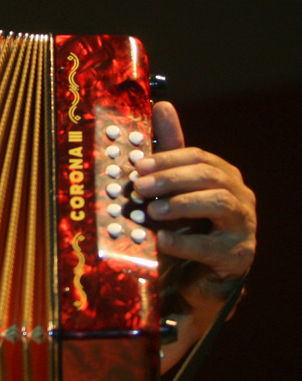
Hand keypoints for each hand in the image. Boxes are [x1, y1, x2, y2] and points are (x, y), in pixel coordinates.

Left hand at [133, 101, 255, 288]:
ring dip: (182, 204)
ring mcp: (243, 226)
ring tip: (152, 211)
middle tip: (140, 187)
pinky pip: (213, 246)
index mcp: (223, 176)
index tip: (137, 165)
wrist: (201, 274)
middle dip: (172, 179)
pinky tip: (162, 240)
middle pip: (211, 176)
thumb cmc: (186, 225)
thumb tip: (162, 105)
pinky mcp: (238, 255)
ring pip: (220, 203)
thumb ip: (169, 153)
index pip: (199, 157)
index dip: (167, 159)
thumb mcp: (174, 189)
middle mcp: (239, 196)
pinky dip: (186, 242)